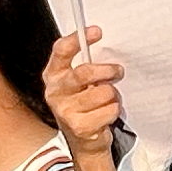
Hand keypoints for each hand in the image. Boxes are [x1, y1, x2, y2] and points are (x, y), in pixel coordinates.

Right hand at [42, 29, 124, 146]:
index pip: (61, 50)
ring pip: (102, 92)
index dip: (78, 39)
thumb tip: (104, 47)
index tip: (97, 32)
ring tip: (110, 99)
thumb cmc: (84, 103)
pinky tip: (107, 114)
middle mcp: (55, 91)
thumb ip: (87, 65)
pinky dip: (114, 110)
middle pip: (84, 72)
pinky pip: (109, 110)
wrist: (83, 138)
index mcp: (53, 74)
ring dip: (113, 95)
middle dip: (107, 70)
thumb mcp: (80, 82)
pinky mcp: (79, 126)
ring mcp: (65, 110)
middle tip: (117, 71)